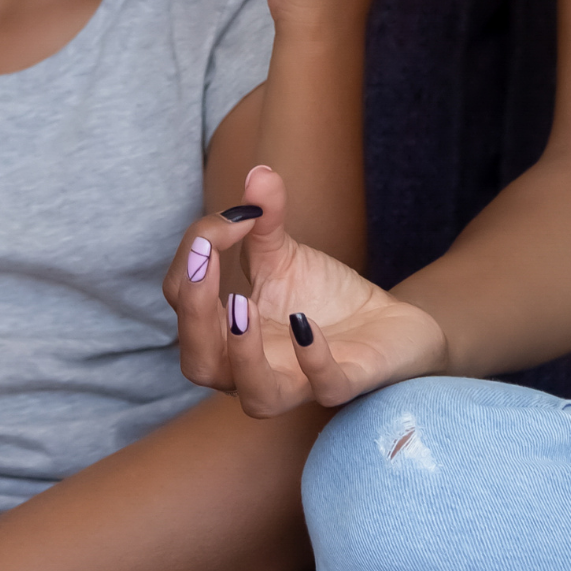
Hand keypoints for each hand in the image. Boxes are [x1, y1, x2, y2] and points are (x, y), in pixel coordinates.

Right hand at [165, 165, 447, 414]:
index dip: (193, 257)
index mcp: (224, 334)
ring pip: (256, 396)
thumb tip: (258, 173)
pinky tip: (305, 322)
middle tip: (204, 260)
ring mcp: (298, 382)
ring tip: (240, 306)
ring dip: (242, 353)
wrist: (387, 322)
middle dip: (193, 312)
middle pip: (200, 363)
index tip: (232, 216)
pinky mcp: (345, 383)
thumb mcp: (286, 254)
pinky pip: (324, 387)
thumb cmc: (321, 296)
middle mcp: (251, 367)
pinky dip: (312, 358)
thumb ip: (264, 219)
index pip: (183, 301)